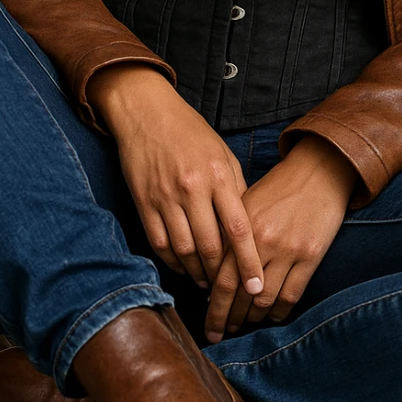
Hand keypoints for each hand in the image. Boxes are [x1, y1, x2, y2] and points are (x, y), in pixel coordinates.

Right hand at [87, 64, 264, 296]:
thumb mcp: (222, 152)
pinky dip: (172, 261)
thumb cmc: (190, 131)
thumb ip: (237, 188)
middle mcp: (193, 189)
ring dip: (197, 272)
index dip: (249, 262)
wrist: (146, 112)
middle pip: (211, 246)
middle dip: (222, 275)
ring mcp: (166, 197)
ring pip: (184, 250)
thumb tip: (249, 226)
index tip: (257, 287)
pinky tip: (183, 267)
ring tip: (207, 282)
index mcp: (218, 175)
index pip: (239, 228)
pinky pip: (159, 243)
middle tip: (230, 290)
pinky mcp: (144, 203)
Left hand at [204, 135, 357, 343]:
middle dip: (228, 319)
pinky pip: (292, 294)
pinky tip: (271, 317)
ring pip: (265, 299)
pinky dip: (279, 312)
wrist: (318, 171)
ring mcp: (288, 249)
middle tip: (220, 334)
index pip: (221, 279)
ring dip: (252, 319)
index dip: (214, 308)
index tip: (208, 323)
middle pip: (240, 294)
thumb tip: (214, 274)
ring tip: (244, 326)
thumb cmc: (279, 187)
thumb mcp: (248, 203)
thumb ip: (231, 235)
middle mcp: (263, 241)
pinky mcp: (311, 254)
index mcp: (242, 227)